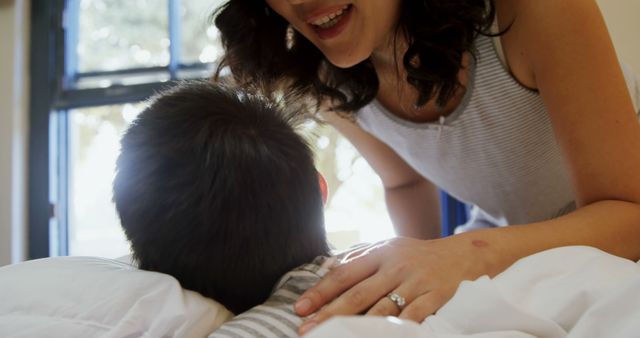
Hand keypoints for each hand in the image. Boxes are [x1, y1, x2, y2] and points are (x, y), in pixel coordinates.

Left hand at [294, 235, 499, 334]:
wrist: (467, 254)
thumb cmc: (421, 255)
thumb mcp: (391, 248)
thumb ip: (362, 259)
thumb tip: (328, 270)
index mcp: (381, 253)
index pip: (344, 274)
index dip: (321, 292)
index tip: (300, 308)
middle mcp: (396, 266)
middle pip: (358, 294)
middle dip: (330, 314)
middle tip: (307, 329)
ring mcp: (417, 282)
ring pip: (382, 309)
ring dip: (357, 327)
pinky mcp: (436, 297)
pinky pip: (413, 318)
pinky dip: (396, 329)